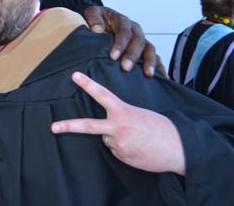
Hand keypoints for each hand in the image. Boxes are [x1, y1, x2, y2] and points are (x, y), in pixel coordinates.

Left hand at [51, 72, 185, 174]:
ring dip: (117, 138)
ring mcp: (119, 144)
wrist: (180, 150)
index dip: (87, 85)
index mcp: (124, 112)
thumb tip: (107, 131)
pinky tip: (138, 148)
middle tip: (53, 127)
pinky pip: (116, 150)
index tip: (74, 76)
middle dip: (68, 126)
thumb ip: (121, 117)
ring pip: (107, 139)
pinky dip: (124, 148)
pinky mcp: (122, 157)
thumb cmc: (162, 129)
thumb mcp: (141, 115)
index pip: (102, 95)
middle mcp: (118, 128)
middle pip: (88, 126)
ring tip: (137, 139)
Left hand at [82, 5, 160, 76]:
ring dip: (149, 61)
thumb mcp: (92, 13)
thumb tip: (97, 29)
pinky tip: (161, 77)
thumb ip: (94, 19)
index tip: (113, 56)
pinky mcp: (144, 49)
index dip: (120, 44)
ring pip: (150, 49)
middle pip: (138, 41)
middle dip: (133, 55)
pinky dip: (159, 66)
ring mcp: (141, 39)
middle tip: (126, 67)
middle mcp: (134, 30)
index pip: (124, 32)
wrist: (100, 21)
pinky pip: (155, 56)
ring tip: (148, 74)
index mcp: (122, 21)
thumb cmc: (97, 19)